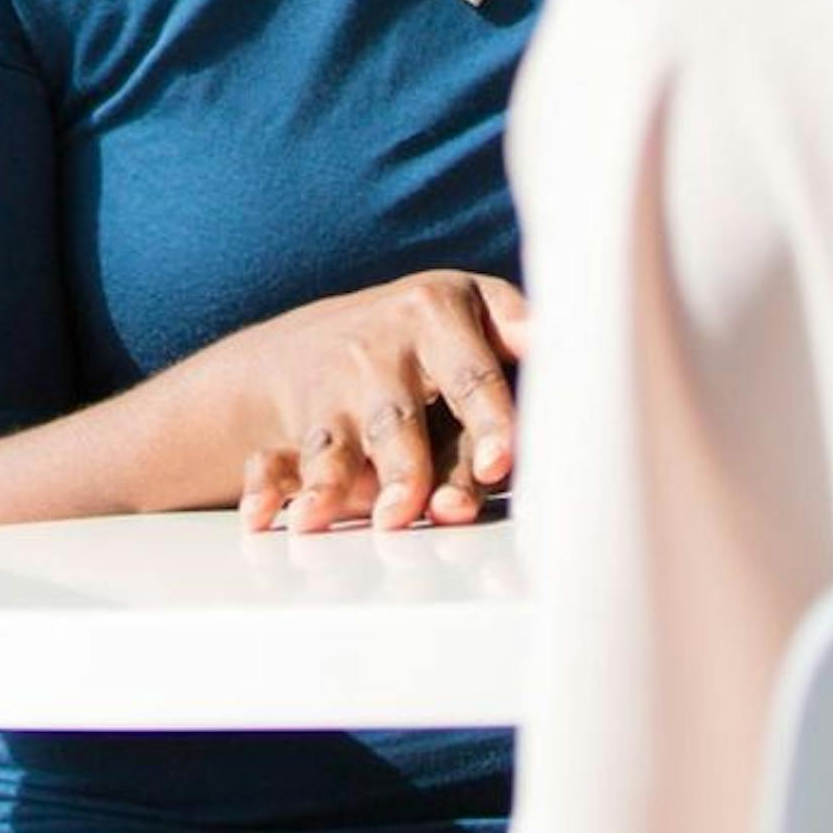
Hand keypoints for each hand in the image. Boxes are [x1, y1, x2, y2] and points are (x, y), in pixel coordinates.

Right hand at [218, 271, 530, 536]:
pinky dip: (269, 489)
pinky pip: (276, 459)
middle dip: (407, 468)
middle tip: (419, 511)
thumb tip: (566, 347)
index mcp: (439, 312)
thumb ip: (518, 338)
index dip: (488, 422)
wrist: (309, 342)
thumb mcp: (471, 314)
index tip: (500, 465)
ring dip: (333, 484)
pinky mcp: (295, 423)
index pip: (472, 377)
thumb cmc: (421, 343)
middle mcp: (381, 348)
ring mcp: (332, 386)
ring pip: (337, 444)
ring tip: (328, 520)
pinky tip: (265, 516)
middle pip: (399, 419)